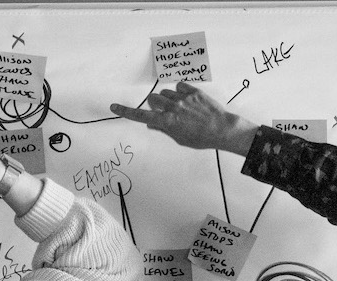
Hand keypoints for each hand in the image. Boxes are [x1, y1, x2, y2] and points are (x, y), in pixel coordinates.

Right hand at [110, 82, 258, 155]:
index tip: (114, 106)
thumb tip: (152, 124)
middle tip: (166, 112)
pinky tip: (188, 100)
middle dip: (155, 104)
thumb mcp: (180, 139)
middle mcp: (172, 108)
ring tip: (181, 107)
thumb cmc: (202, 138)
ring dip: (168, 98)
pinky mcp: (193, 91)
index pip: (141, 116)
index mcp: (167, 122)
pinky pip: (179, 86)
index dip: (126, 111)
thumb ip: (164, 129)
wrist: (222, 129)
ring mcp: (183, 98)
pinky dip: (180, 91)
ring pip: (165, 92)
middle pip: (153, 99)